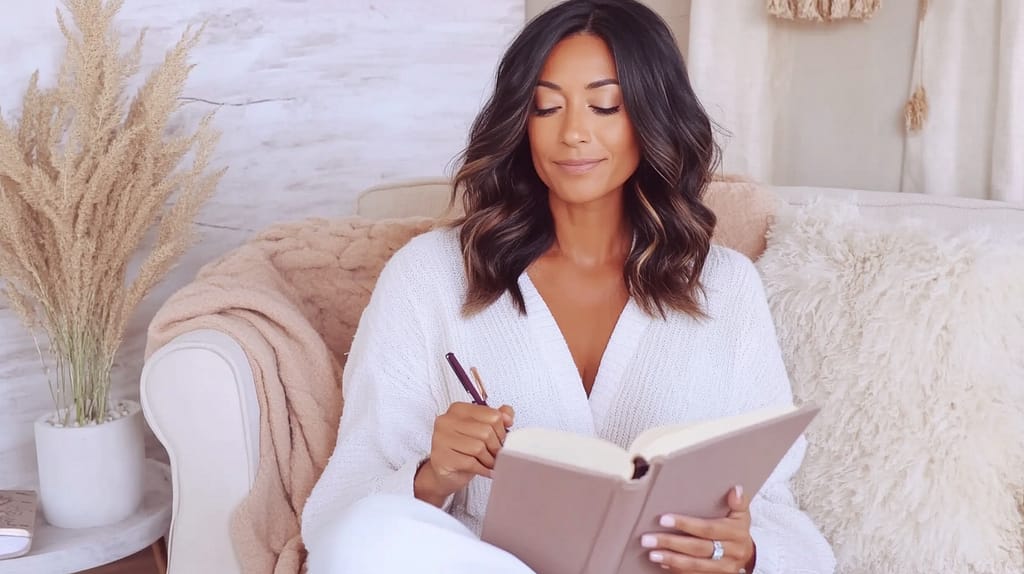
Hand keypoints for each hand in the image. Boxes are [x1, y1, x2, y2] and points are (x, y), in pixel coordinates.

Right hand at [413, 402, 513, 506]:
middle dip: (496, 448)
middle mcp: (447, 421)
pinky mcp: (441, 458)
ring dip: (489, 460)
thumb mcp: (482, 430)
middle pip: (486, 432)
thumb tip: (507, 416)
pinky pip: (470, 463)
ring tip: (489, 463)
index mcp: (459, 409)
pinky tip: (484, 470)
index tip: (500, 440)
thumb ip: (497, 418)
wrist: (445, 472)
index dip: (502, 431)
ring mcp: (441, 439)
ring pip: (479, 448)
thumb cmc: (463, 450)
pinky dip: (483, 469)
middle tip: (496, 455)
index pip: (492, 415)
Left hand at [640, 485, 755, 572]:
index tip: (664, 520)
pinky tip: (663, 564)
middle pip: (698, 548)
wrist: (747, 555)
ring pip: (695, 565)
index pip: (707, 528)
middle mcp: (731, 552)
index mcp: (736, 533)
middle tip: (648, 539)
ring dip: (672, 559)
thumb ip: (738, 502)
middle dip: (671, 543)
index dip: (685, 524)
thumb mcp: (741, 514)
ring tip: (652, 553)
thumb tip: (735, 488)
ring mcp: (724, 568)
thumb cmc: (737, 529)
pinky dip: (678, 570)